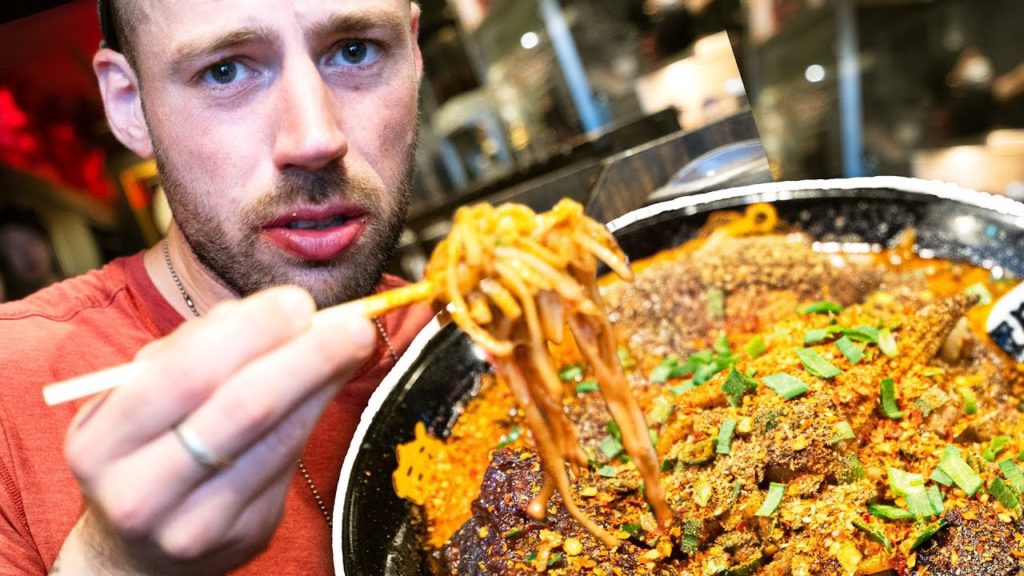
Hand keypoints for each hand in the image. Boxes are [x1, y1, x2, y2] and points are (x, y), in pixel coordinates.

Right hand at [54, 286, 375, 574]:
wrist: (136, 550)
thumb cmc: (146, 448)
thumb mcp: (142, 397)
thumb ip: (197, 350)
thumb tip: (278, 311)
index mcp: (101, 443)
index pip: (184, 374)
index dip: (250, 332)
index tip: (297, 302)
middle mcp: (141, 493)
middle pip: (241, 410)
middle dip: (305, 356)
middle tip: (348, 323)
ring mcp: (196, 524)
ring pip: (277, 439)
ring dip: (324, 382)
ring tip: (354, 343)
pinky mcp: (244, 535)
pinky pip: (290, 463)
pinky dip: (316, 413)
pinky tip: (331, 383)